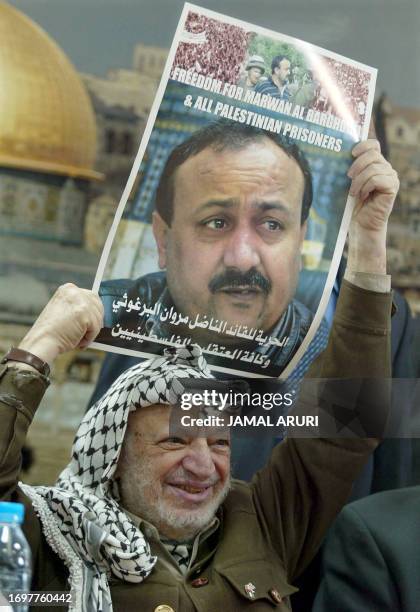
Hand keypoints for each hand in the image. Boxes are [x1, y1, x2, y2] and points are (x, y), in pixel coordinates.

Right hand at [18, 283, 103, 364]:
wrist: (42, 341)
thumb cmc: (51, 332)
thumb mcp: (64, 311)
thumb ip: (78, 308)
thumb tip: (96, 314)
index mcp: (68, 289)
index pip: (91, 296)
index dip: (94, 311)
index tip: (92, 320)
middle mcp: (75, 292)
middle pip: (98, 305)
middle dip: (96, 320)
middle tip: (89, 332)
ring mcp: (81, 301)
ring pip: (98, 318)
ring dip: (91, 331)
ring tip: (78, 338)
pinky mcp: (85, 314)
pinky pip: (96, 328)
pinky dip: (89, 338)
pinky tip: (79, 342)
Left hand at [346, 139, 398, 273]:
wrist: (361, 226)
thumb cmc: (352, 206)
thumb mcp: (348, 183)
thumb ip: (350, 168)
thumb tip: (337, 154)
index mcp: (376, 164)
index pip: (373, 145)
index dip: (363, 145)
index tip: (351, 153)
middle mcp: (386, 169)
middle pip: (373, 154)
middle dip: (357, 165)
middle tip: (348, 177)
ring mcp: (391, 178)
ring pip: (374, 168)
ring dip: (359, 180)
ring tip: (353, 192)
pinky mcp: (392, 187)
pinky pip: (377, 179)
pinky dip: (366, 186)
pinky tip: (362, 195)